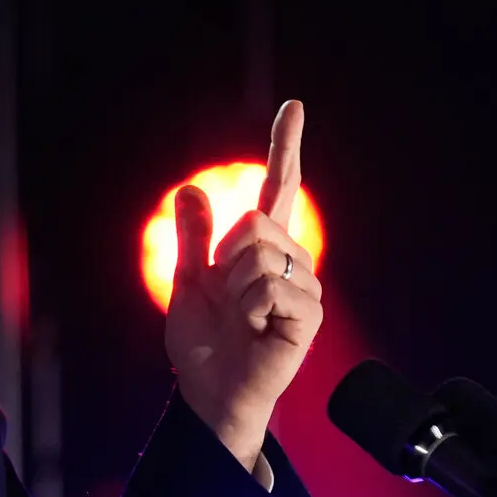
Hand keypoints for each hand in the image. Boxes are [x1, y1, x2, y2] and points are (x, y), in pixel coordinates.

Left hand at [165, 100, 324, 469]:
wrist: (208, 390)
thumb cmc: (203, 343)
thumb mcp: (187, 282)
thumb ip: (192, 237)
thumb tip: (190, 188)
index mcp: (262, 248)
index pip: (279, 187)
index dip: (285, 146)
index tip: (293, 106)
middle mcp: (290, 260)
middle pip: (252, 222)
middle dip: (222, 258)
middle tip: (225, 298)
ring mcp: (303, 287)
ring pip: (257, 254)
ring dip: (232, 290)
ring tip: (242, 318)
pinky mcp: (308, 314)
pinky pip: (268, 286)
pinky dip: (247, 309)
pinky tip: (255, 330)